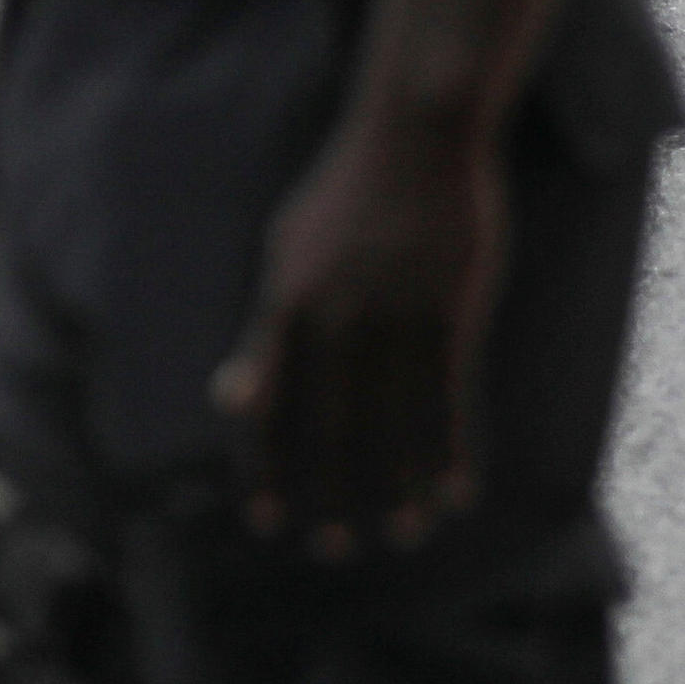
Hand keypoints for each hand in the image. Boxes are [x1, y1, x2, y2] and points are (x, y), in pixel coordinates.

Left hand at [214, 110, 505, 553]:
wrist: (414, 135)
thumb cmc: (348, 198)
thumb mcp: (288, 254)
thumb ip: (265, 332)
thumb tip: (232, 397)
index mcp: (287, 301)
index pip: (269, 402)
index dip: (268, 464)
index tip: (266, 518)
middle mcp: (336, 315)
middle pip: (329, 425)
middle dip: (331, 493)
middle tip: (334, 549)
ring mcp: (395, 314)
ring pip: (393, 422)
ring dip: (397, 487)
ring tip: (400, 536)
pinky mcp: (449, 312)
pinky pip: (449, 398)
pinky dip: (448, 451)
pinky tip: (452, 494)